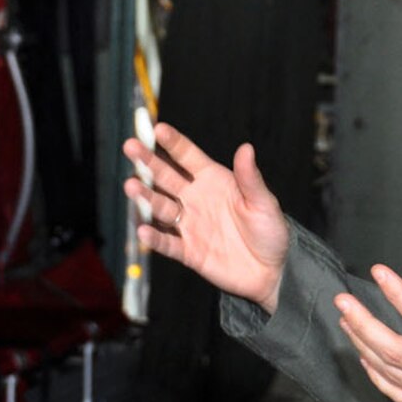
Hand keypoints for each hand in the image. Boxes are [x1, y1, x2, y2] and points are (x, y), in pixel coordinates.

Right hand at [122, 122, 289, 311]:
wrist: (272, 272)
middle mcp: (196, 199)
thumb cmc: (270, 232)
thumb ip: (250, 178)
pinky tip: (143, 230)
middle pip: (166, 177)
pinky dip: (155, 238)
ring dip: (145, 197)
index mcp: (213, 180)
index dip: (173, 142)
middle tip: (130, 147)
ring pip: (161, 207)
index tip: (157, 129)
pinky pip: (167, 243)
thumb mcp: (264, 203)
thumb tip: (246, 148)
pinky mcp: (188, 251)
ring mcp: (189, 224)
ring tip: (131, 186)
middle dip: (147, 162)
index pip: (187, 156)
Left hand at [332, 241, 401, 401]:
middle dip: (363, 323)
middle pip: (394, 350)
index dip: (397, 294)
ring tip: (346, 321)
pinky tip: (366, 359)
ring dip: (364, 345)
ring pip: (391, 373)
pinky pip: (401, 396)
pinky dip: (378, 378)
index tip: (379, 272)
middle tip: (342, 301)